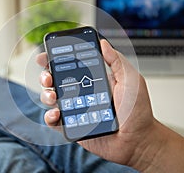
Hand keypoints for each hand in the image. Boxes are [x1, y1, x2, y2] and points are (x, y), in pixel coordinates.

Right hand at [36, 39, 183, 171]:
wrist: (137, 140)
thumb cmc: (137, 111)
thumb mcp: (130, 80)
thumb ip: (117, 61)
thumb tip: (103, 43)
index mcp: (92, 79)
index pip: (70, 66)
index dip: (56, 59)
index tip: (47, 54)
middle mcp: (81, 93)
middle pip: (55, 80)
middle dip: (46, 75)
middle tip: (49, 76)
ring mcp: (75, 109)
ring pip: (51, 99)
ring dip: (46, 94)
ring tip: (54, 95)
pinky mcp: (73, 126)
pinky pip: (54, 121)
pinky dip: (50, 116)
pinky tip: (57, 113)